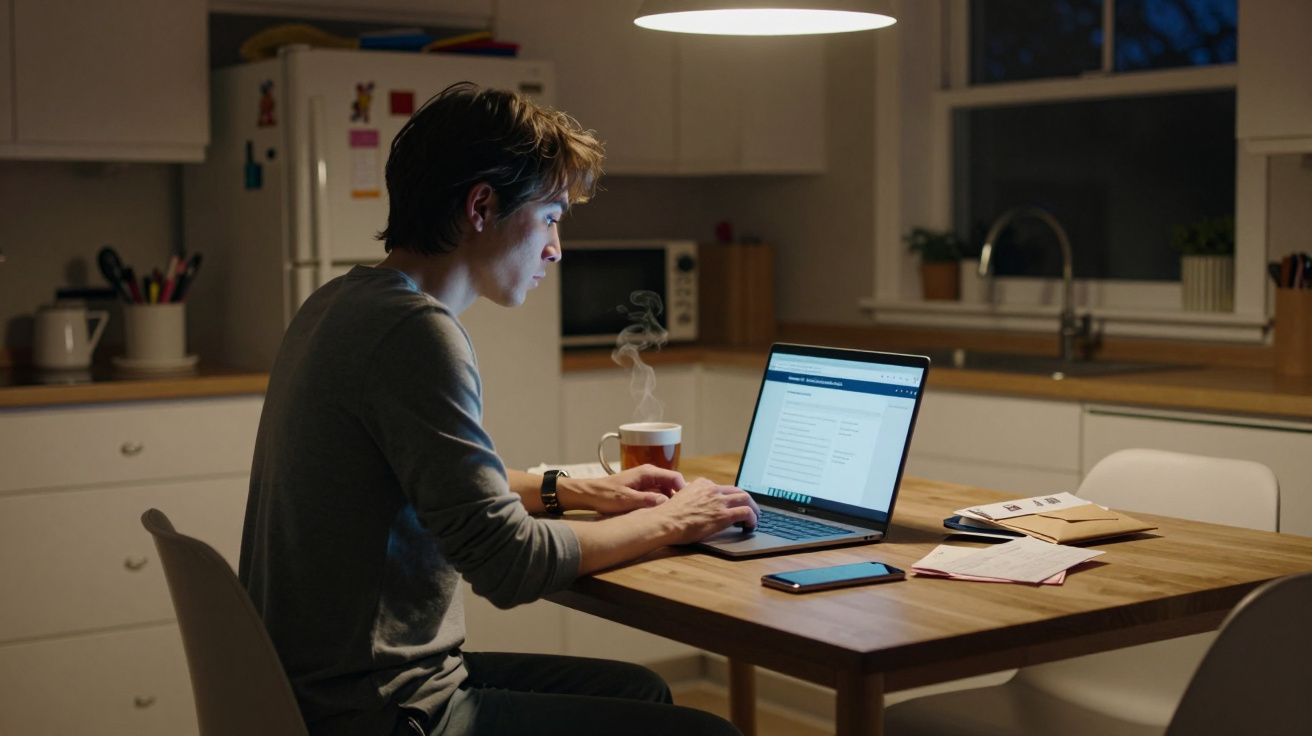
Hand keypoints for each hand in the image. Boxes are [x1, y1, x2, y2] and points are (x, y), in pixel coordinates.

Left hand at [557, 465, 684, 514]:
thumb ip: (646, 500)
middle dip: (678, 497)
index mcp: (647, 472)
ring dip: (669, 501)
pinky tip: (660, 514)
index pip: (674, 477)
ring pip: (665, 490)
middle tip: (681, 512)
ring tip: (673, 515)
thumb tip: (666, 501)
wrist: (589, 494)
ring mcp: (646, 481)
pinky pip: (657, 494)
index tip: (686, 504)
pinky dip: (660, 503)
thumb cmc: (605, 495)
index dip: (683, 490)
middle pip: (672, 484)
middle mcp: (649, 474)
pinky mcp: (642, 489)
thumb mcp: (626, 500)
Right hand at [655, 477, 759, 544]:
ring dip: (754, 508)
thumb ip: (690, 495)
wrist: (665, 521)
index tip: (732, 503)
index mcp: (702, 484)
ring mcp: (719, 501)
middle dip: (746, 500)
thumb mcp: (680, 498)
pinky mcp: (724, 515)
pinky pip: (746, 513)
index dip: (730, 497)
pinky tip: (751, 525)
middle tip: (751, 509)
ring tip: (755, 518)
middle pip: (738, 491)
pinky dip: (753, 518)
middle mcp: (713, 490)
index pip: (723, 488)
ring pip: (746, 499)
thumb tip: (690, 497)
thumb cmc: (668, 515)